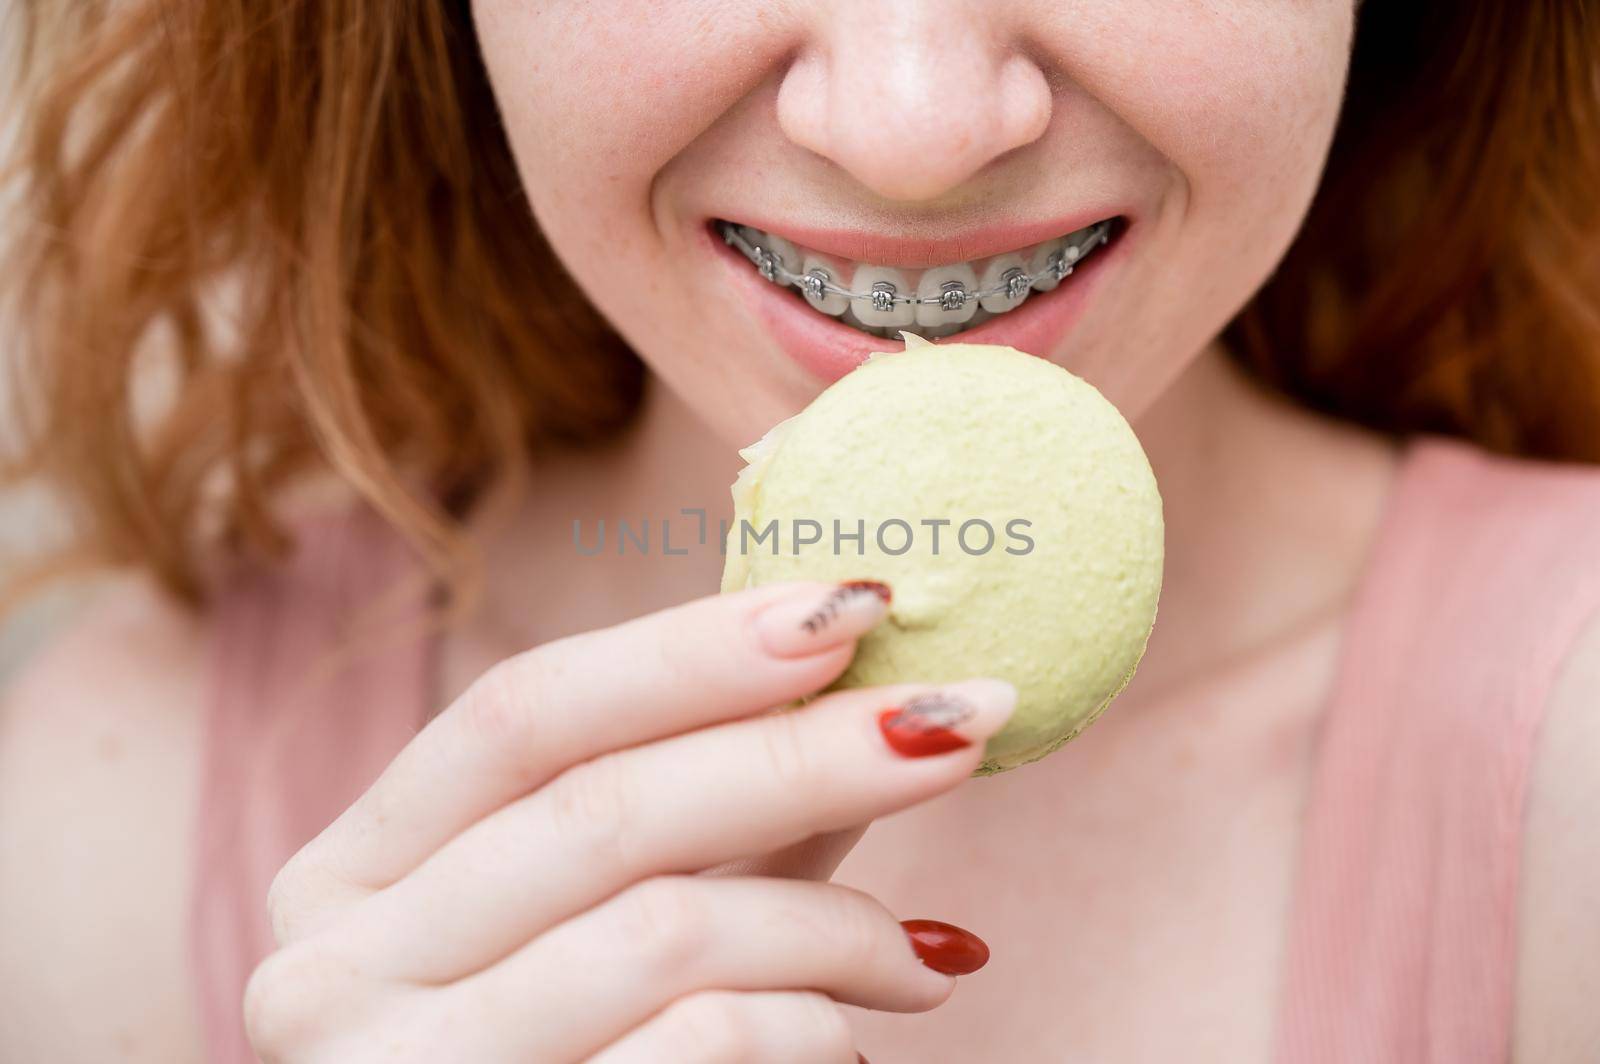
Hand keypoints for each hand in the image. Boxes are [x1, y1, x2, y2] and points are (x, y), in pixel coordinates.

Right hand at [243, 580, 1014, 1061]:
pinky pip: (699, 1046)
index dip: (688, 649)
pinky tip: (851, 1033)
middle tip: (961, 721)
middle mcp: (337, 963)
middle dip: (808, 754)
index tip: (848, 607)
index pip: (522, 712)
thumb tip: (870, 697)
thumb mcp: (598, 927)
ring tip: (919, 957)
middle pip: (604, 808)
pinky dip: (806, 1028)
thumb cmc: (559, 1060)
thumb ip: (699, 825)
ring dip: (834, 926)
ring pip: (664, 929)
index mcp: (354, 872)